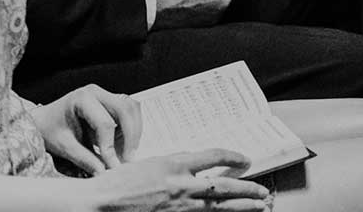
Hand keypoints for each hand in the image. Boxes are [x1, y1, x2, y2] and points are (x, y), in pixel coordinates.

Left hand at [32, 84, 140, 172]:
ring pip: (131, 109)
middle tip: (128, 158)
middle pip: (125, 109)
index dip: (109, 145)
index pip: (104, 122)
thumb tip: (103, 172)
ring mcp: (105, 95)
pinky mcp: (110, 103)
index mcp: (82, 98)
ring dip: (134, 131)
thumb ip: (84, 158)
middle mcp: (97, 92)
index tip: (111, 164)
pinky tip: (122, 146)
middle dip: (131, 135)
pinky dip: (130, 130)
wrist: (43, 121)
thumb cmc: (50, 130)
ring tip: (127, 153)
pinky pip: (128, 113)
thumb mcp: (64, 146)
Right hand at [83, 149, 269, 211]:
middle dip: (247, 189)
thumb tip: (196, 161)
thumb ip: (176, 161)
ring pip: (218, 207)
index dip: (234, 157)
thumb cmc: (120, 182)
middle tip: (263, 192)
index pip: (215, 156)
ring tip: (258, 207)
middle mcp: (181, 186)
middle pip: (224, 186)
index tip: (246, 160)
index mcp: (175, 165)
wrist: (99, 203)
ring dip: (241, 207)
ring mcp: (177, 206)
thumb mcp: (152, 161)